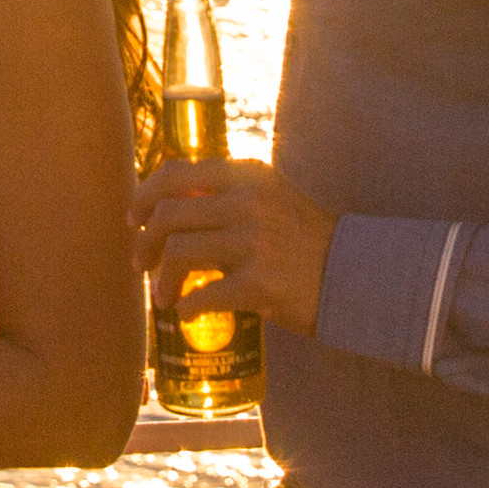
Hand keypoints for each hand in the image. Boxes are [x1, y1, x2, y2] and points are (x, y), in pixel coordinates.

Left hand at [129, 152, 337, 339]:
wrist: (354, 274)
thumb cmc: (304, 240)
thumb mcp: (271, 198)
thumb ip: (228, 195)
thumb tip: (168, 205)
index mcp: (247, 175)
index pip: (175, 174)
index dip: (144, 196)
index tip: (134, 218)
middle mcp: (249, 202)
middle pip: (168, 215)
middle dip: (144, 242)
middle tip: (140, 264)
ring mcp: (255, 242)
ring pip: (177, 252)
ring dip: (161, 279)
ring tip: (163, 296)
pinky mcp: (260, 284)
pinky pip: (202, 295)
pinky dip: (185, 307)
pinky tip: (185, 313)